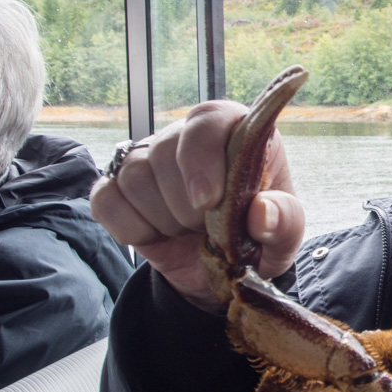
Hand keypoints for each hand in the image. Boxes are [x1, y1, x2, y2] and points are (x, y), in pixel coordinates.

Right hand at [90, 101, 304, 311]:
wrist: (220, 271)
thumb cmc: (256, 240)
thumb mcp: (284, 239)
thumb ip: (285, 222)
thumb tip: (262, 211)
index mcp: (238, 134)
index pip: (208, 120)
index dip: (201, 158)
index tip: (208, 202)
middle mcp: (189, 137)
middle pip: (165, 152)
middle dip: (186, 206)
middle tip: (208, 228)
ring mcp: (149, 157)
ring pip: (135, 176)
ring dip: (163, 219)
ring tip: (187, 230)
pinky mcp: (118, 184)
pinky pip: (106, 199)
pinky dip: (132, 227)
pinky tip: (157, 234)